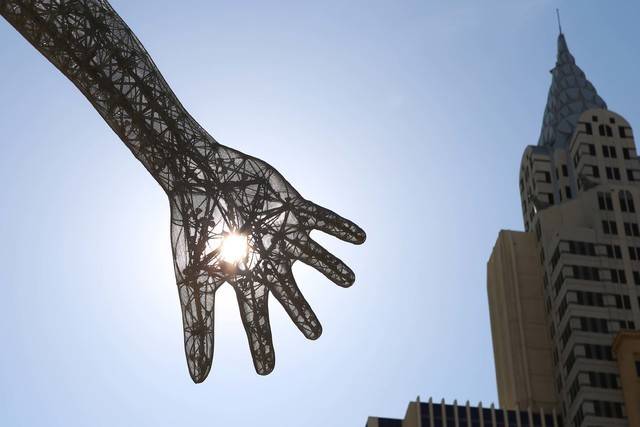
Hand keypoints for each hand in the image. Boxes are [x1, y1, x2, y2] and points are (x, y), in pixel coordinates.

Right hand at [168, 144, 364, 381]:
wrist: (196, 175)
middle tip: (315, 333)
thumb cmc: (192, 228)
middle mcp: (267, 261)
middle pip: (289, 293)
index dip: (261, 342)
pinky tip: (360, 237)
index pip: (255, 318)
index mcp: (244, 277)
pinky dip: (341, 228)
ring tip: (349, 280)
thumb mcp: (194, 282)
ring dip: (332, 267)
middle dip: (301, 313)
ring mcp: (282, 235)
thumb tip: (198, 379)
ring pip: (314, 257)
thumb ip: (199, 326)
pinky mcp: (293, 209)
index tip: (265, 369)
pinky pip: (323, 220)